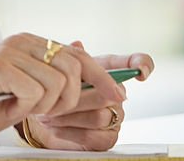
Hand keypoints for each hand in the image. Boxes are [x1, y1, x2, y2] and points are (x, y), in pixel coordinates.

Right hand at [0, 33, 126, 147]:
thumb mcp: (34, 92)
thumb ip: (61, 80)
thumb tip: (106, 80)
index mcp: (30, 43)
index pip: (78, 55)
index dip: (102, 76)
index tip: (118, 95)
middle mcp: (20, 42)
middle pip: (73, 68)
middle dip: (71, 98)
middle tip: (48, 111)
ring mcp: (8, 53)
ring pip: (57, 84)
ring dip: (46, 107)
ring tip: (24, 108)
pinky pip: (35, 93)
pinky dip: (29, 108)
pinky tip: (12, 106)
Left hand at [24, 41, 154, 150]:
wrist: (40, 117)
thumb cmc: (53, 89)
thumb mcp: (57, 69)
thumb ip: (69, 57)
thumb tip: (78, 44)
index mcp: (107, 72)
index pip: (134, 63)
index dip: (143, 64)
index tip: (140, 71)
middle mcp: (116, 95)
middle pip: (108, 95)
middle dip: (75, 98)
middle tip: (53, 99)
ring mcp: (115, 118)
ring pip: (99, 117)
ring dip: (69, 116)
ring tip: (48, 113)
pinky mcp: (107, 139)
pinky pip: (94, 137)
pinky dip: (69, 132)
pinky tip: (54, 127)